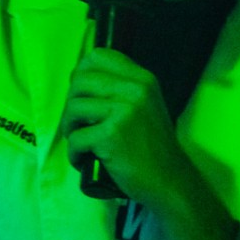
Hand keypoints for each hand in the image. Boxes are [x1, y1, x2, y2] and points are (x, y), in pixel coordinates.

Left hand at [58, 47, 200, 215]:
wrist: (170, 182)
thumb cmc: (151, 147)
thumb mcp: (145, 106)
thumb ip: (120, 89)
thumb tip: (78, 78)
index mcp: (142, 79)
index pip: (98, 56)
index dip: (81, 74)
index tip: (82, 95)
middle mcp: (135, 90)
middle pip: (79, 81)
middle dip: (71, 104)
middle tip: (77, 124)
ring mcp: (124, 112)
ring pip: (73, 108)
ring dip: (69, 128)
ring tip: (81, 143)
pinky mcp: (111, 135)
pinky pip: (75, 138)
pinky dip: (74, 153)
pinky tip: (84, 161)